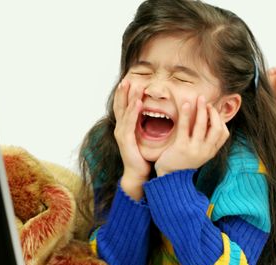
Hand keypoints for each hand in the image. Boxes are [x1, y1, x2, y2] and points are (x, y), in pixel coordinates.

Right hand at [113, 79, 150, 199]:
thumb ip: (144, 128)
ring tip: (134, 86)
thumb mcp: (143, 139)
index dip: (123, 95)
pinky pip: (130, 123)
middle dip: (123, 92)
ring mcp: (122, 134)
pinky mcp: (126, 140)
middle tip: (126, 79)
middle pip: (120, 106)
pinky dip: (133, 112)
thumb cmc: (142, 158)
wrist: (137, 174)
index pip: (122, 108)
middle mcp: (120, 129)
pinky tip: (137, 103)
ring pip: (125, 112)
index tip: (127, 82)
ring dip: (129, 98)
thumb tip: (155, 117)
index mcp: (124, 128)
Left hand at [154, 95, 228, 175]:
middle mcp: (205, 151)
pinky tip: (185, 104)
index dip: (220, 120)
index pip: (224, 134)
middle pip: (216, 127)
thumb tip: (208, 122)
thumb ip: (205, 142)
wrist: (169, 179)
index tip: (213, 111)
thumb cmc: (182, 163)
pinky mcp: (181, 147)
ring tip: (200, 98)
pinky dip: (186, 114)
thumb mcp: (199, 155)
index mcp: (211, 152)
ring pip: (202, 125)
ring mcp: (194, 149)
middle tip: (207, 103)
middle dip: (213, 112)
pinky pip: (185, 127)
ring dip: (202, 109)